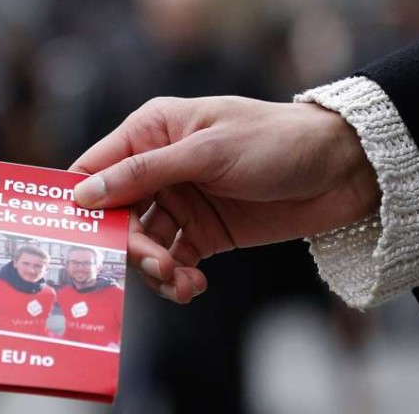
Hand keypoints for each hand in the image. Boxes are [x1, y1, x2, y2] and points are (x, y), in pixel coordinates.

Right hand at [69, 96, 379, 303]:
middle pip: (116, 214)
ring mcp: (180, 201)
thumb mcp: (207, 152)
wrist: (344, 170)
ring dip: (155, 267)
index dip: (80, 203)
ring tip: (181, 281)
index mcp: (150, 131)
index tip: (74, 237)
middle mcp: (157, 167)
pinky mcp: (203, 233)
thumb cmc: (274, 142)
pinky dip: (176, 278)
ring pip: (143, 243)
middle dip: (129, 244)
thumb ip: (144, 172)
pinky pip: (173, 260)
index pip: (95, 168)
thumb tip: (84, 194)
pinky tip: (193, 286)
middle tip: (156, 264)